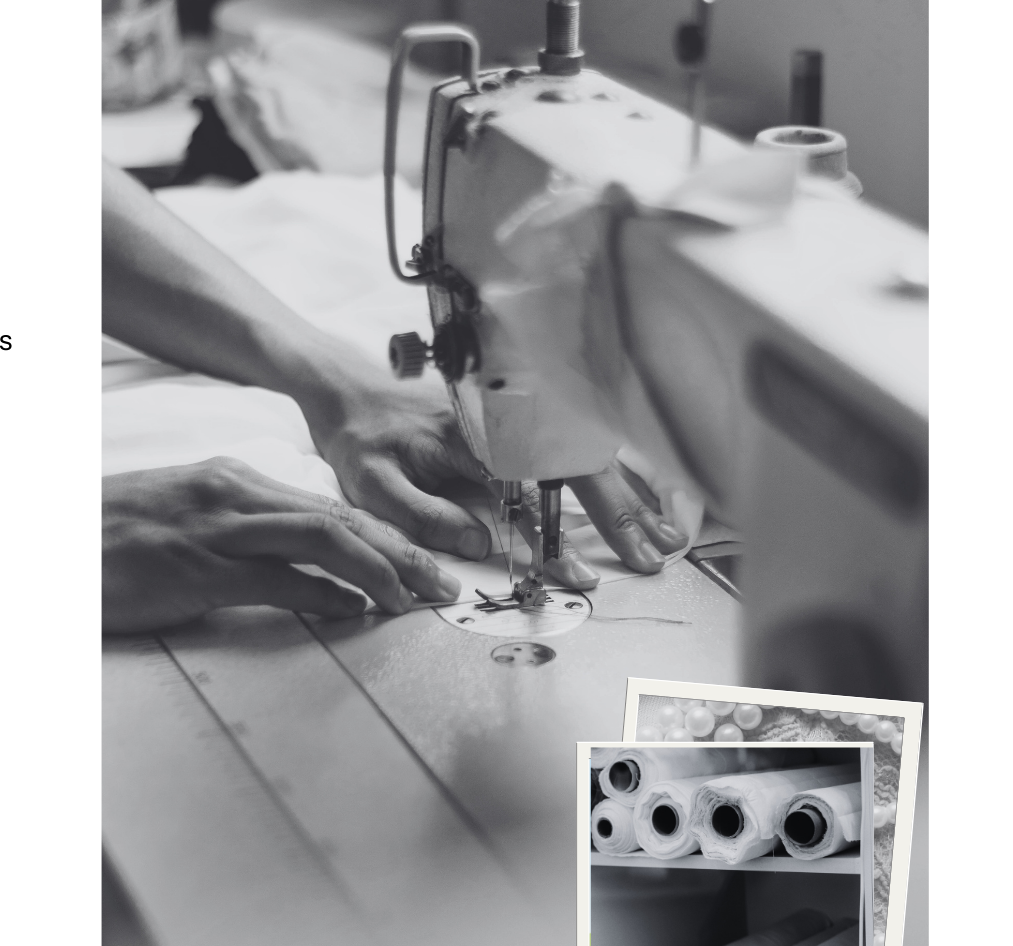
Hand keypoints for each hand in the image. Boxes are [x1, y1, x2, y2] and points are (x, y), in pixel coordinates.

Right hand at [103, 457, 461, 633]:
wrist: (52, 545)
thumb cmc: (110, 541)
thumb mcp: (182, 523)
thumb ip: (238, 536)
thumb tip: (296, 567)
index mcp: (230, 481)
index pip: (327, 506)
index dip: (385, 536)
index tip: (421, 563)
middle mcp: (231, 495)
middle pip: (339, 516)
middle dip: (402, 550)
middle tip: (444, 583)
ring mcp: (214, 530)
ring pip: (322, 538)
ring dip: (380, 569)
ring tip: (414, 598)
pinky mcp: (196, 568)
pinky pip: (276, 578)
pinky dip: (323, 594)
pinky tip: (352, 612)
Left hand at [299, 378, 689, 590]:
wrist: (345, 387)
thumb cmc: (358, 436)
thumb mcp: (373, 484)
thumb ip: (424, 516)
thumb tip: (478, 547)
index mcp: (470, 438)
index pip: (530, 490)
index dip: (560, 535)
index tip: (582, 570)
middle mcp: (503, 422)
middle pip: (578, 466)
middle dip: (621, 512)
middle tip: (651, 555)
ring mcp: (515, 417)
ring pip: (587, 452)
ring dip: (630, 491)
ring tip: (666, 532)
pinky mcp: (518, 419)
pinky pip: (576, 445)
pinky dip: (613, 471)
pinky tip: (642, 496)